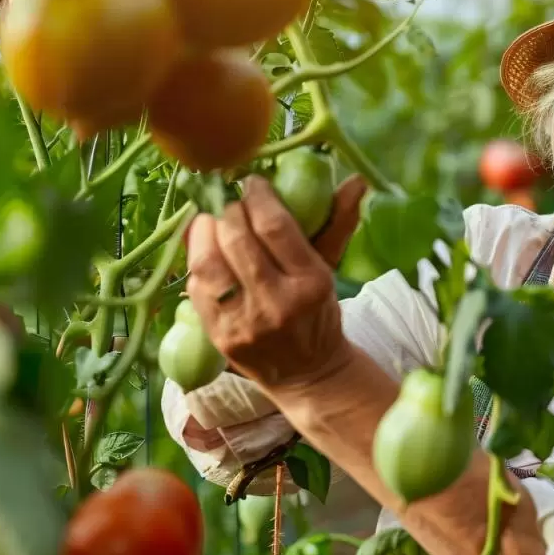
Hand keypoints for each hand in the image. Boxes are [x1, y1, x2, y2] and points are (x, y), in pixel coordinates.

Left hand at [184, 174, 366, 391]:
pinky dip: (197, 261)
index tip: (253, 184)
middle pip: (237, 239)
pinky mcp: (220, 336)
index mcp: (311, 284)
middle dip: (229, 210)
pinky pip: (197, 287)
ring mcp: (245, 322)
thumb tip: (356, 181)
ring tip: (212, 220)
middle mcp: (278, 304)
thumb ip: (338, 223)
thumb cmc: (318, 313)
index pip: (274, 227)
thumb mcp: (330, 269)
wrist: (307, 373)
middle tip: (232, 202)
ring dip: (205, 231)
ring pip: (209, 262)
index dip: (257, 196)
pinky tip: (206, 250)